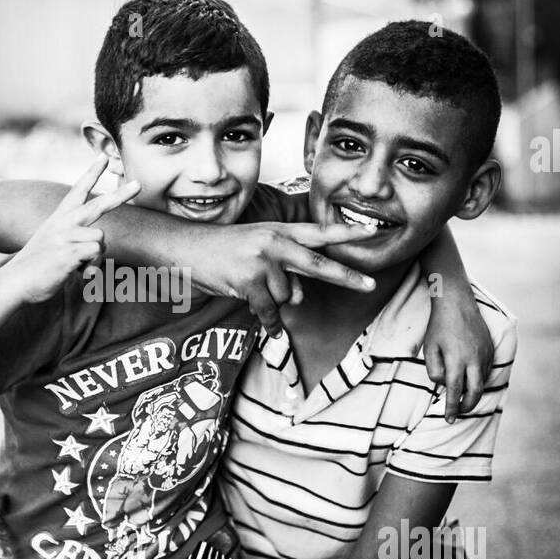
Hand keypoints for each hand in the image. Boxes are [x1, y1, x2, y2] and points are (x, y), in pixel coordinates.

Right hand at [10, 157, 139, 301]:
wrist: (15, 281)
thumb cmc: (36, 267)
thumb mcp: (51, 243)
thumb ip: (72, 238)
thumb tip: (97, 247)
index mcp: (59, 218)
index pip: (78, 190)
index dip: (92, 172)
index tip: (104, 156)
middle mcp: (63, 222)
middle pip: (98, 205)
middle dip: (120, 195)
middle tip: (138, 184)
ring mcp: (64, 236)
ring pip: (100, 240)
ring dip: (95, 258)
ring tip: (78, 268)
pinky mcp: (68, 252)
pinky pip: (95, 254)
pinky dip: (92, 268)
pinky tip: (77, 273)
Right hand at [187, 222, 376, 336]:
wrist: (187, 247)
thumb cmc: (224, 250)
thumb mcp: (258, 250)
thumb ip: (284, 269)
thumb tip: (300, 299)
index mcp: (280, 231)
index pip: (319, 232)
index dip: (346, 232)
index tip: (372, 231)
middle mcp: (274, 242)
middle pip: (318, 264)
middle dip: (346, 277)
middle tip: (370, 285)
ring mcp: (261, 261)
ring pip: (287, 296)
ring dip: (274, 301)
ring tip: (252, 288)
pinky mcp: (248, 280)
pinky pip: (270, 311)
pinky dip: (269, 322)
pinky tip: (269, 327)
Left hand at [423, 288, 493, 421]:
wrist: (457, 303)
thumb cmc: (439, 326)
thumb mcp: (429, 349)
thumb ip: (434, 371)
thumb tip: (444, 385)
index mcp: (456, 360)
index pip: (455, 391)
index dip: (452, 408)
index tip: (449, 419)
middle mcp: (474, 359)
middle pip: (474, 392)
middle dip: (467, 406)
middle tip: (458, 413)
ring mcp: (485, 354)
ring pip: (482, 382)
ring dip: (473, 394)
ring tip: (462, 398)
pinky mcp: (491, 350)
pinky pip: (487, 371)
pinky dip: (479, 380)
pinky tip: (470, 381)